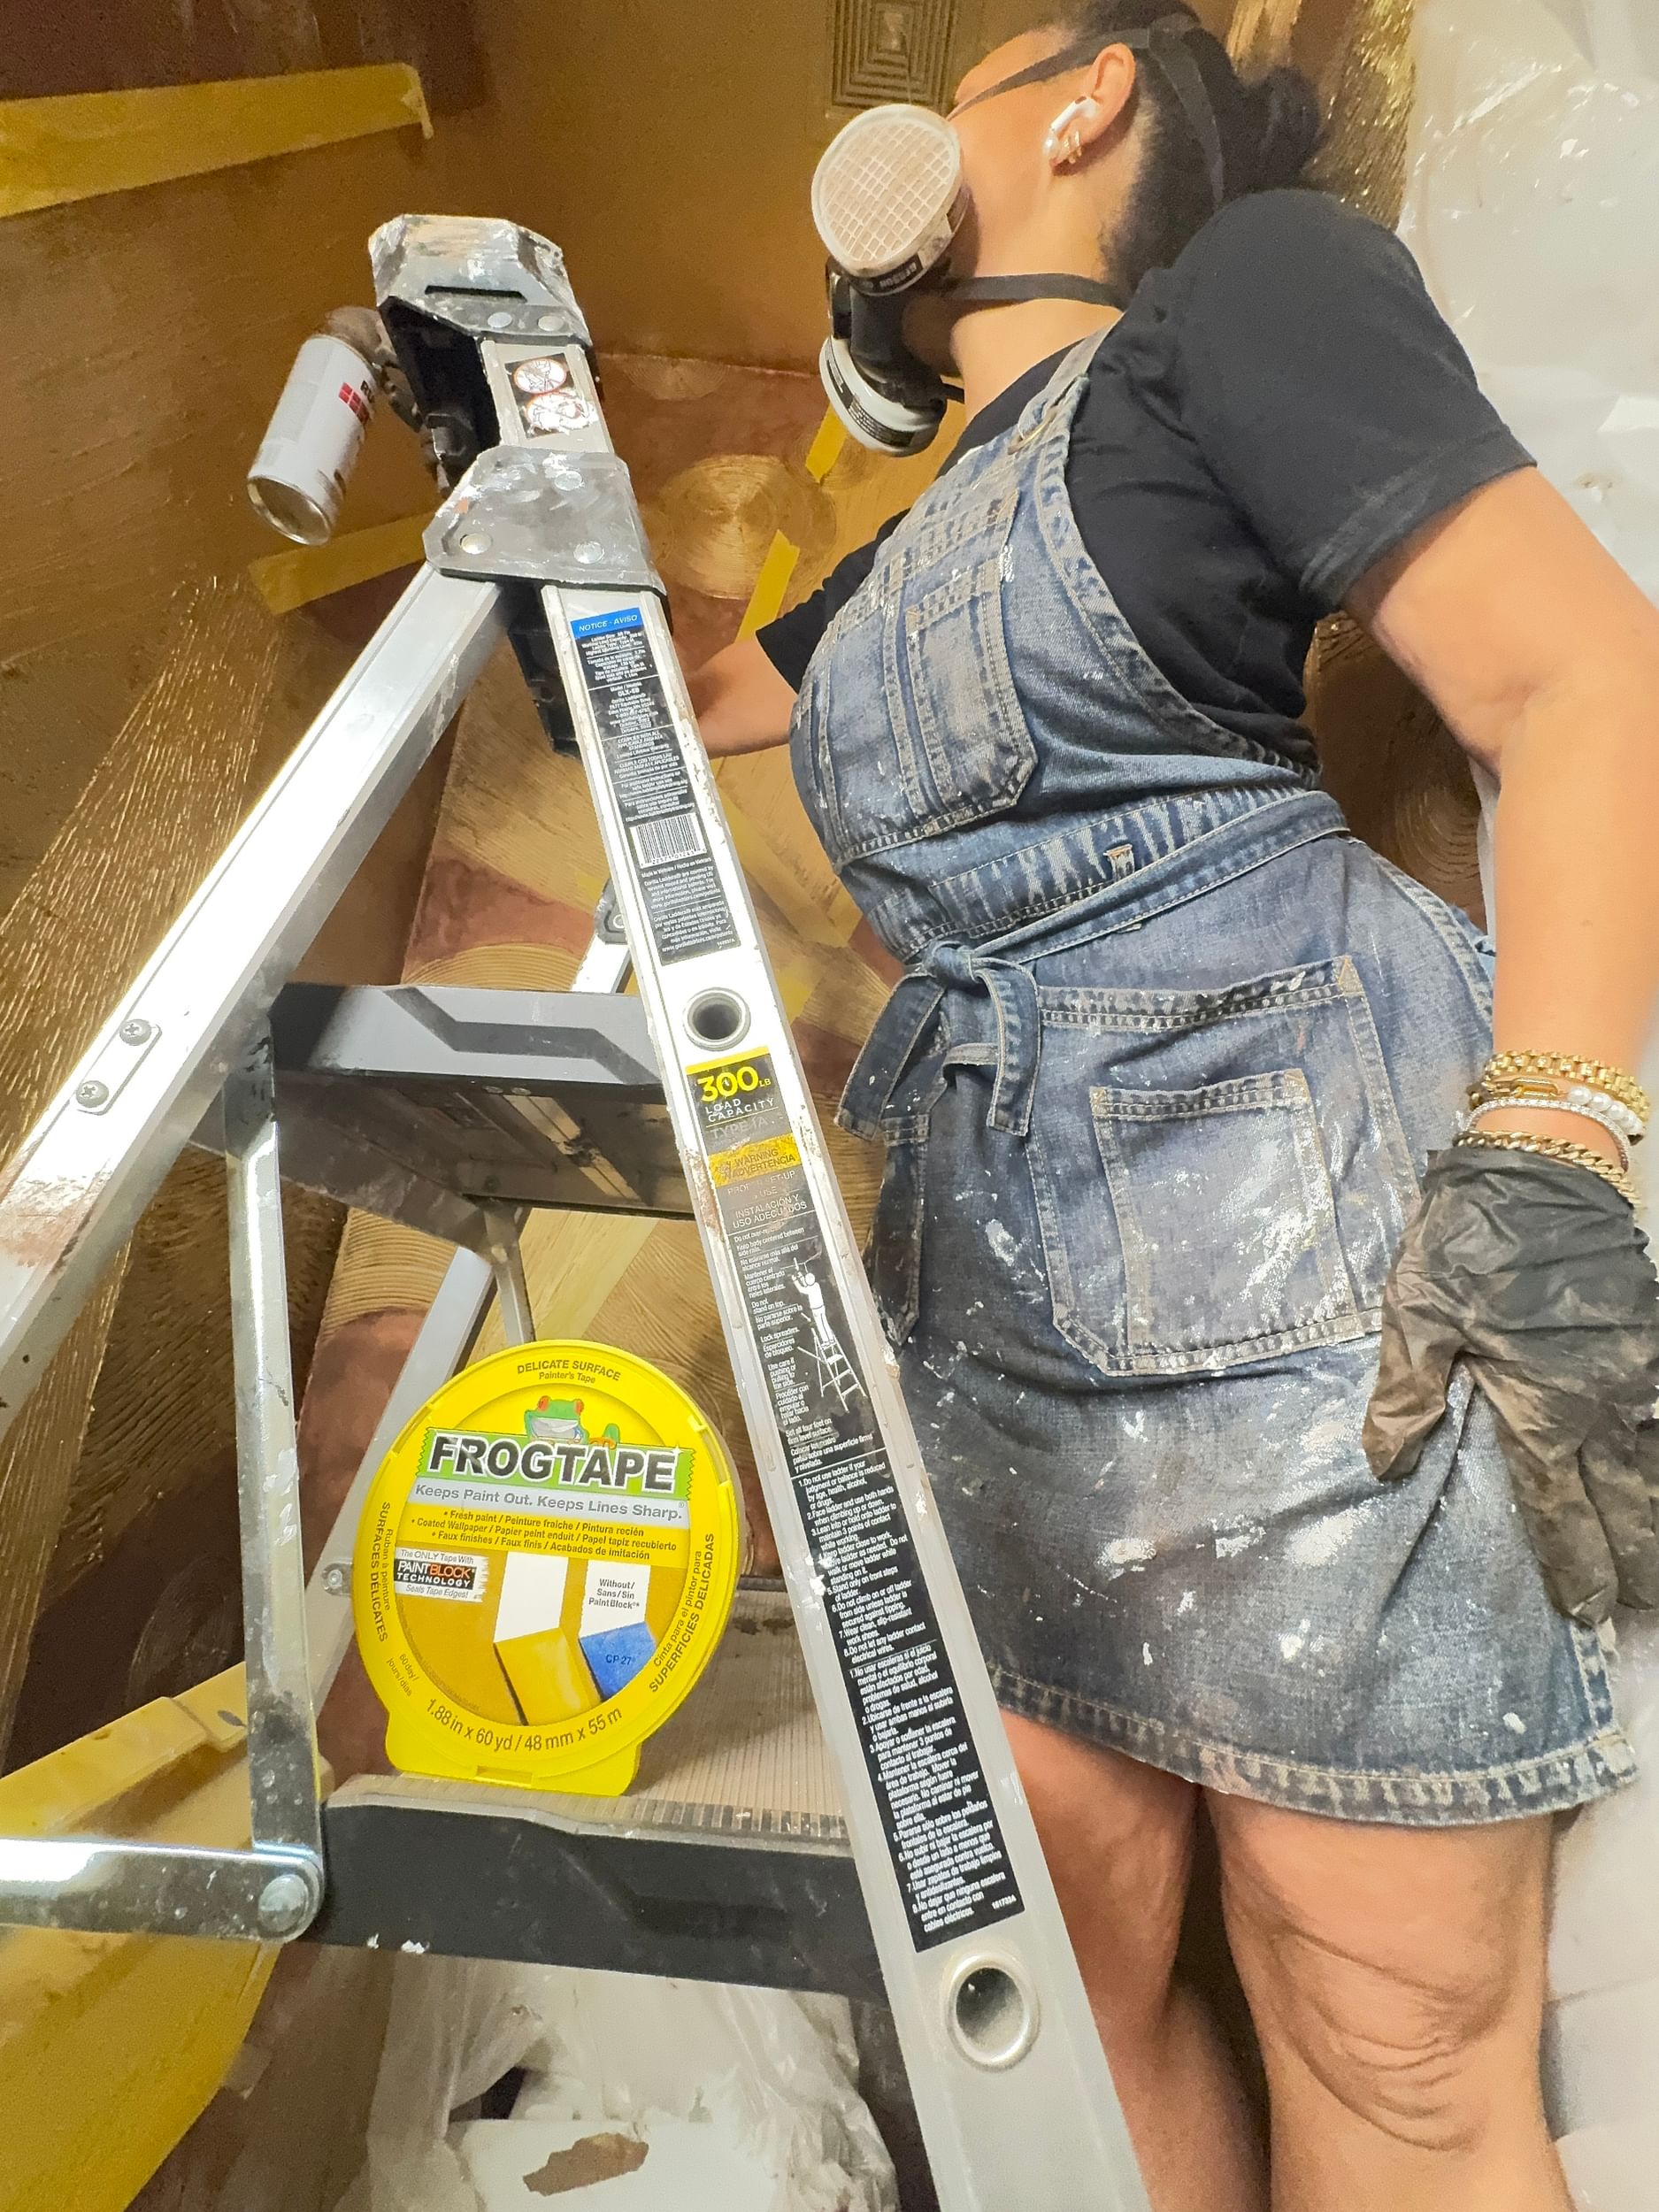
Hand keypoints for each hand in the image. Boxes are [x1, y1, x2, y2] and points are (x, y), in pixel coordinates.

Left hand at [1363, 1146, 1658, 1623]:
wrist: (1541, 1165)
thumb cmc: (1469, 1241)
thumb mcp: (1417, 1313)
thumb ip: (1407, 1393)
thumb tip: (1383, 1466)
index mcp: (1538, 1406)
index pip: (1560, 1508)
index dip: (1574, 1563)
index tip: (1584, 1610)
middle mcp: (1600, 1400)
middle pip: (1631, 1503)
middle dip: (1638, 1562)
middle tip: (1641, 1613)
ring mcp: (1641, 1370)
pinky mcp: (1658, 1337)